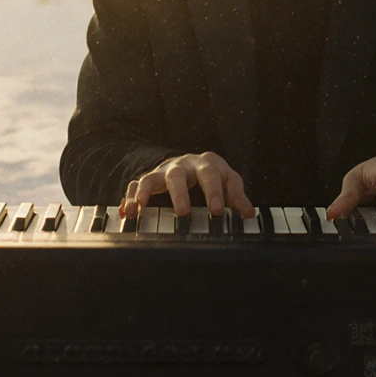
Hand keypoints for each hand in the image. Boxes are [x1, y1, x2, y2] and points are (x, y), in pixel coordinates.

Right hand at [120, 151, 254, 218]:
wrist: (193, 163)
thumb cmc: (214, 176)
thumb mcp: (229, 182)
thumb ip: (237, 196)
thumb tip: (248, 213)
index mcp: (207, 164)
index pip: (211, 175)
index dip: (214, 192)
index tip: (216, 211)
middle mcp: (184, 165)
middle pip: (179, 174)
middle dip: (179, 193)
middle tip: (182, 213)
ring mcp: (165, 172)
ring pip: (152, 178)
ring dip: (146, 192)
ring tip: (140, 207)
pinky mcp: (151, 179)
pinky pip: (136, 185)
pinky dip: (129, 198)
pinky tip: (127, 213)